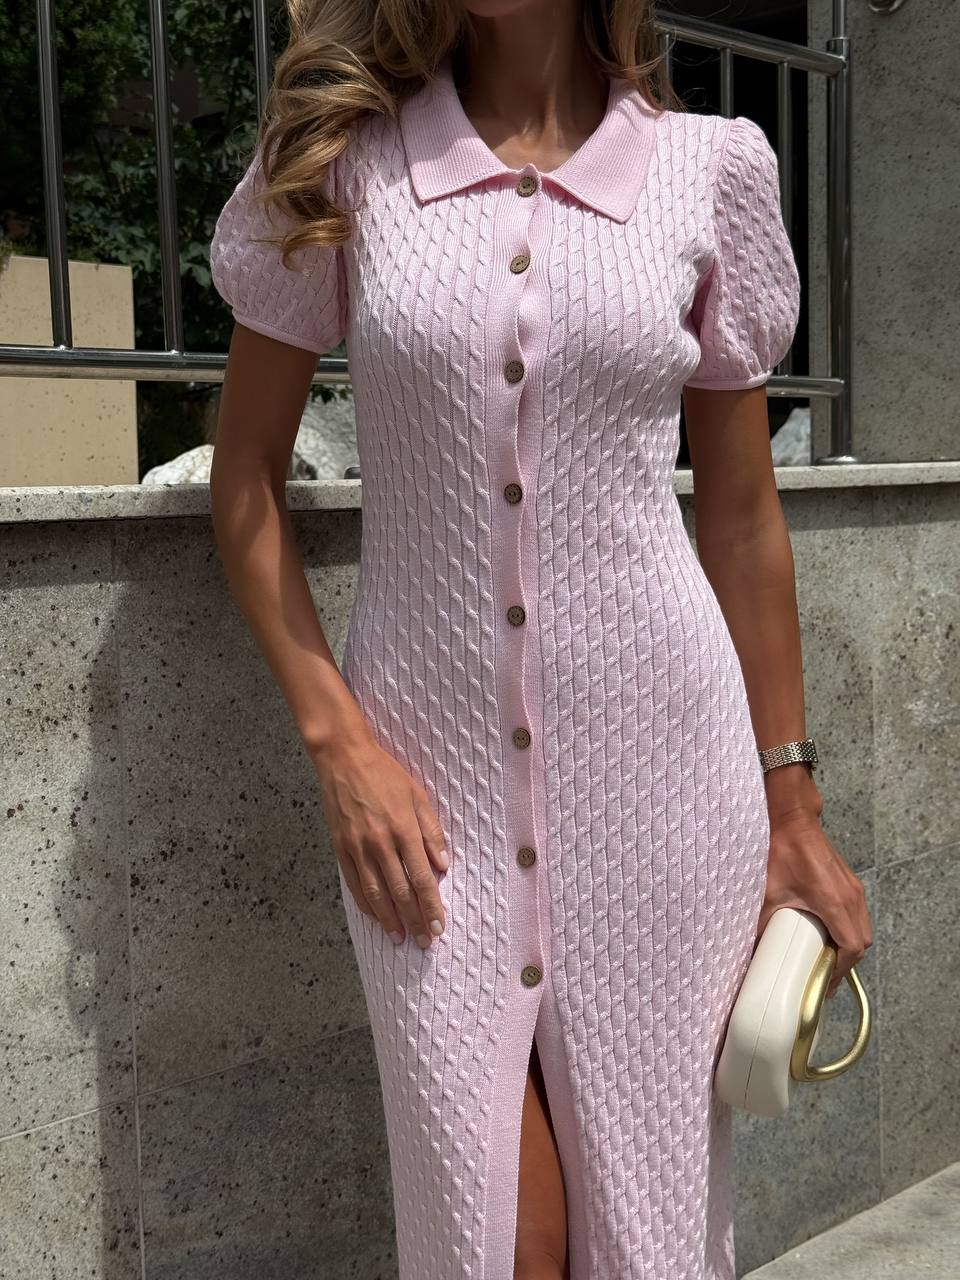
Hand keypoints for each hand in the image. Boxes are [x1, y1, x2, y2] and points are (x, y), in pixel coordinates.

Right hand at [311, 726, 448, 949]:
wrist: (344, 759)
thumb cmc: (385, 774)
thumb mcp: (418, 796)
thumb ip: (432, 832)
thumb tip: (443, 866)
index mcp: (404, 830)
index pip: (421, 878)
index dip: (431, 906)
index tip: (439, 926)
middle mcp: (380, 843)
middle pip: (400, 892)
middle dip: (414, 920)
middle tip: (424, 941)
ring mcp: (357, 848)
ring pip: (375, 894)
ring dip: (390, 919)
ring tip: (400, 938)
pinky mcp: (340, 848)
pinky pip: (354, 884)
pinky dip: (366, 904)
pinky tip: (376, 917)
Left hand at [756, 807, 872, 997]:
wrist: (793, 820)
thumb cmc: (783, 852)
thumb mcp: (769, 893)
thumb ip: (762, 923)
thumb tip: (751, 947)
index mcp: (836, 902)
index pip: (851, 947)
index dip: (839, 971)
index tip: (822, 984)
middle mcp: (851, 897)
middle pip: (862, 942)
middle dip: (845, 963)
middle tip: (823, 975)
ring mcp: (854, 888)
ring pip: (862, 928)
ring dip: (848, 946)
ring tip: (825, 958)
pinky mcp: (850, 882)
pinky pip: (857, 914)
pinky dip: (848, 929)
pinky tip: (828, 934)